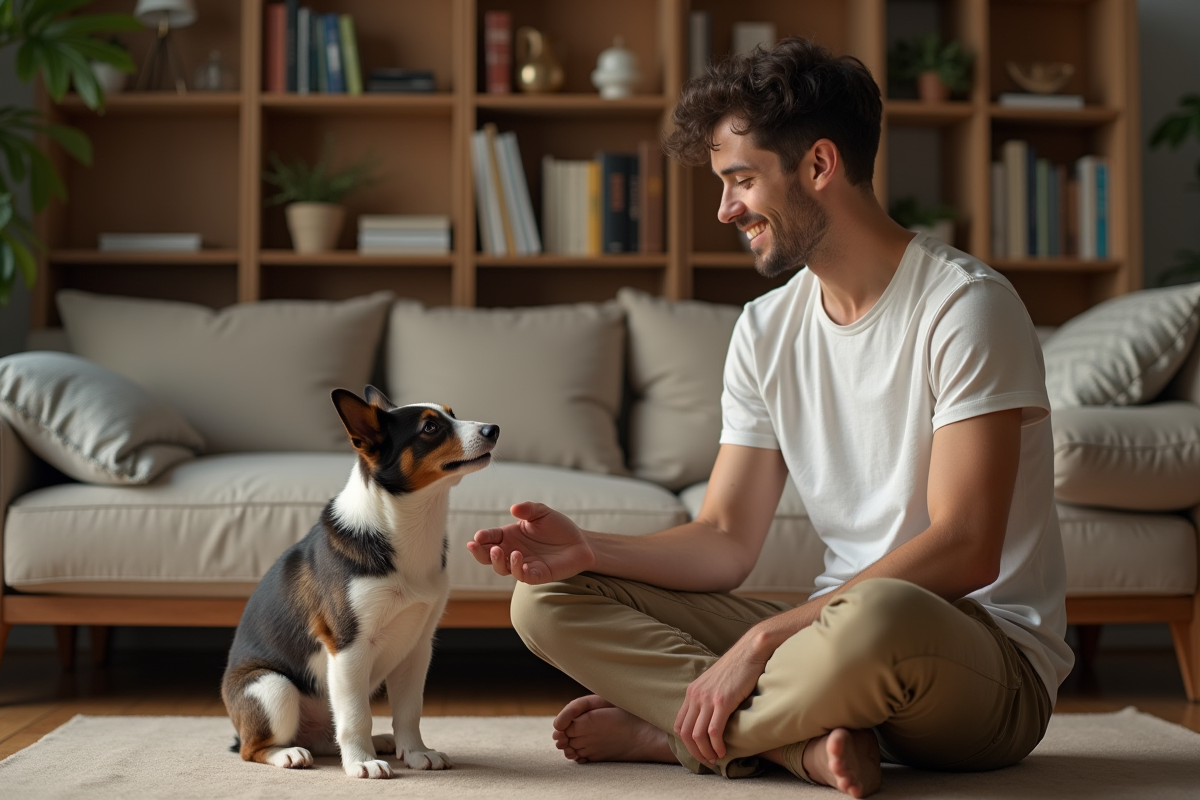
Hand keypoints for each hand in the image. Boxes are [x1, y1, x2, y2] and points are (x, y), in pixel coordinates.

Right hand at [467, 501, 593, 583]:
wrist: (580, 542)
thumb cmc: (558, 527)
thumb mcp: (542, 512)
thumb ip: (529, 509)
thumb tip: (514, 509)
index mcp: (510, 536)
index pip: (490, 537)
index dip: (482, 538)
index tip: (478, 537)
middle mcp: (512, 551)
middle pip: (488, 556)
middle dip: (480, 553)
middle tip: (475, 546)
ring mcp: (523, 564)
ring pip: (502, 568)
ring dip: (498, 561)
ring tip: (501, 551)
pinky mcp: (537, 575)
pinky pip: (523, 576)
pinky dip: (518, 570)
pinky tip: (518, 561)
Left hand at [673, 630, 769, 766]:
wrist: (750, 651)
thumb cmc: (737, 668)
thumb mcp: (715, 683)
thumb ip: (709, 698)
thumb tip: (712, 717)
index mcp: (692, 692)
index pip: (680, 724)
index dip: (687, 743)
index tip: (699, 752)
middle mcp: (696, 695)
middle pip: (685, 733)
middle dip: (695, 752)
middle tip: (707, 761)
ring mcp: (708, 698)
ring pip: (698, 735)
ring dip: (706, 752)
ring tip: (715, 759)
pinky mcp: (722, 701)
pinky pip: (714, 730)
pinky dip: (716, 745)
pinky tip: (723, 751)